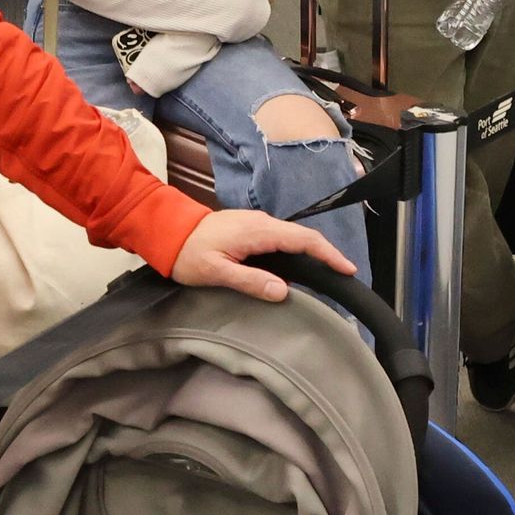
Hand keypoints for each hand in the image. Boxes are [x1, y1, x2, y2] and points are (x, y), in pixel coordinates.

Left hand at [170, 207, 350, 301]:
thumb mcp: (217, 272)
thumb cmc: (188, 253)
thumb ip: (251, 281)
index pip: (303, 240)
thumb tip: (283, 291)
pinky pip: (280, 240)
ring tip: (327, 275)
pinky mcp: (251, 229)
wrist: (167, 232)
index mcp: (258, 231)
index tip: (347, 269)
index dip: (328, 255)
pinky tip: (296, 271)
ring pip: (292, 238)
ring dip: (311, 254)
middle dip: (327, 255)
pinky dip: (295, 253)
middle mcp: (262, 223)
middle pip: (304, 237)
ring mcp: (257, 224)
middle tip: (344, 275)